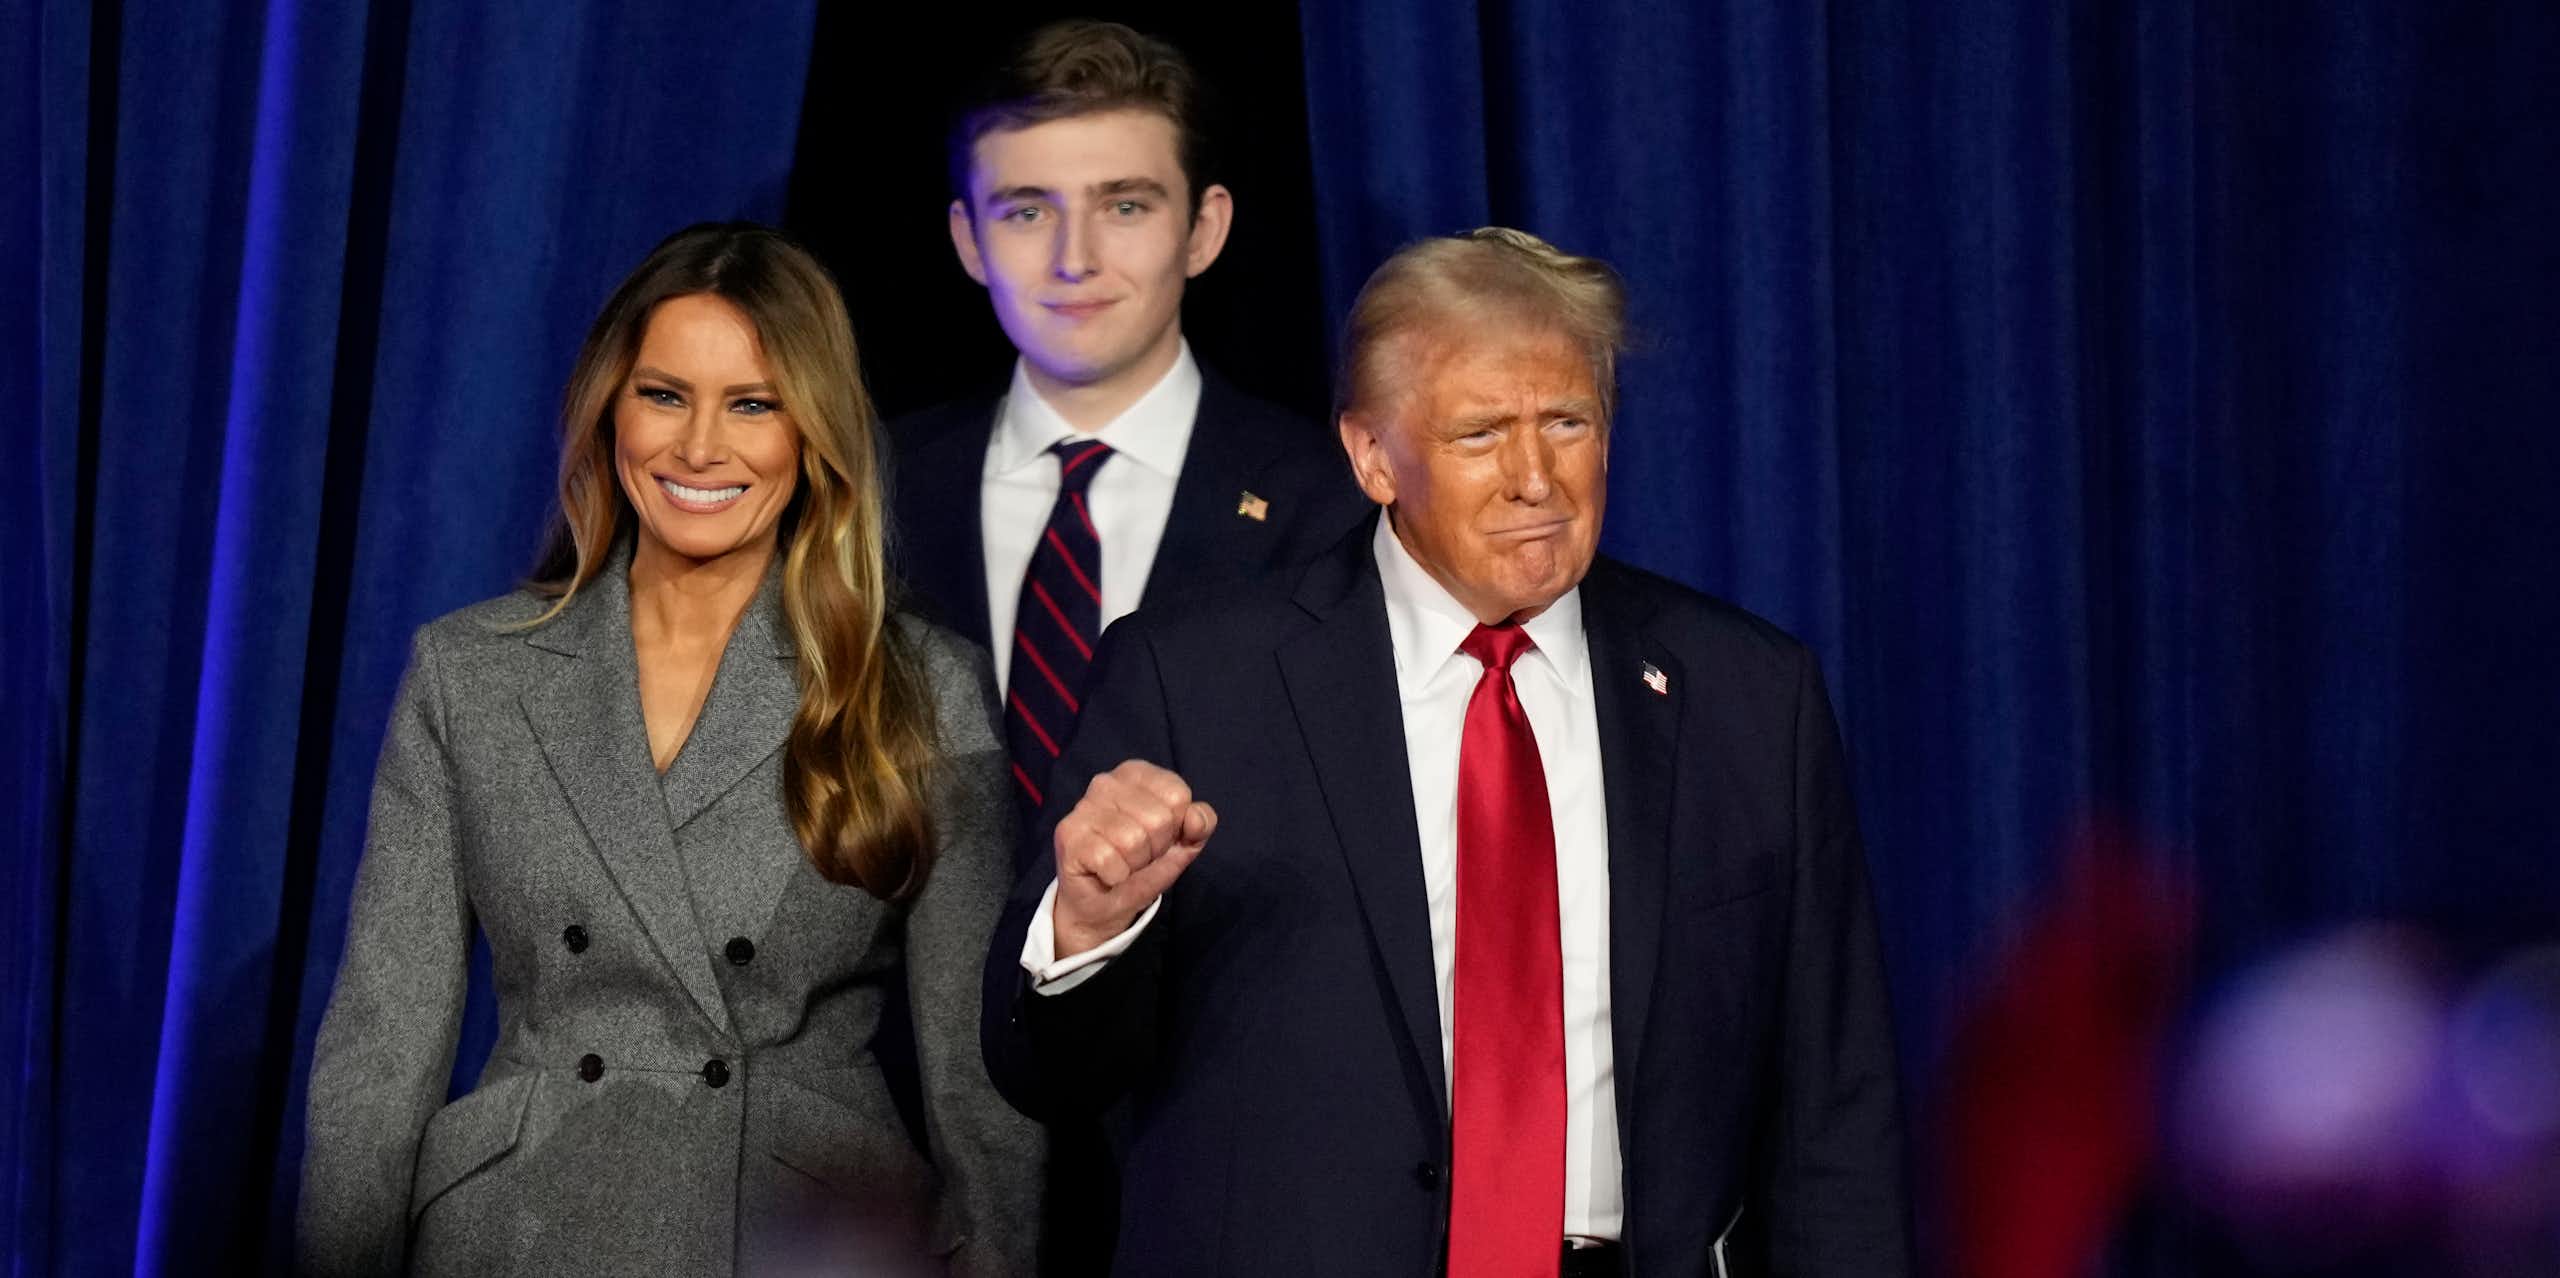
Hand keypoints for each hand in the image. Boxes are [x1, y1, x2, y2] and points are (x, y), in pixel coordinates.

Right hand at [1052, 760, 1215, 958]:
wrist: (1104, 904)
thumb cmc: (1142, 865)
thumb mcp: (1183, 843)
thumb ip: (1201, 824)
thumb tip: (1195, 818)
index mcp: (1136, 774)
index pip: (1177, 795)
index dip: (1176, 826)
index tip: (1159, 837)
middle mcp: (1106, 782)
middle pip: (1158, 818)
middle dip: (1155, 848)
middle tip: (1138, 856)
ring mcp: (1083, 807)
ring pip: (1133, 840)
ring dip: (1134, 864)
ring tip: (1122, 863)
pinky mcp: (1068, 834)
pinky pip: (1110, 860)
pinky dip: (1116, 876)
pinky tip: (1106, 872)